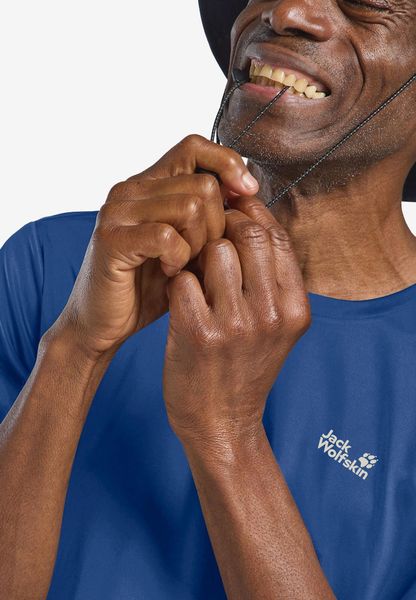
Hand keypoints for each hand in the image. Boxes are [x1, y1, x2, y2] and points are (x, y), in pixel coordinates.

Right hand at [51, 135, 258, 357]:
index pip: (195, 146)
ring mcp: (118, 211)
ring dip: (199, 244)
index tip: (248, 193)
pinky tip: (170, 273)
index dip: (227, 164)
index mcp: (150, 184)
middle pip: (204, 184)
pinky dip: (178, 259)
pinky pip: (167, 236)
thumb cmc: (151, 286)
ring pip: (191, 207)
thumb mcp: (189, 246)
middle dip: (217, 225)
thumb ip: (209, 216)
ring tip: (185, 265)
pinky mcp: (111, 239)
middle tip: (203, 255)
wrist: (104, 322)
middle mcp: (131, 188)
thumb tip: (249, 190)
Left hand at [163, 195, 310, 447]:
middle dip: (222, 227)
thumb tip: (250, 215)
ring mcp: (235, 324)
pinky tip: (180, 299)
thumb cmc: (244, 368)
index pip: (276, 236)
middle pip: (247, 233)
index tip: (230, 213)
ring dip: (199, 256)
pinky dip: (178, 282)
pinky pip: (183, 278)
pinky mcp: (197, 332)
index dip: (249, 216)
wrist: (221, 422)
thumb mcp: (276, 327)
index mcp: (295, 308)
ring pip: (214, 249)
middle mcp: (271, 313)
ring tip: (195, 275)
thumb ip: (272, 278)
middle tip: (206, 239)